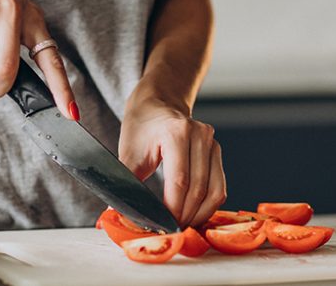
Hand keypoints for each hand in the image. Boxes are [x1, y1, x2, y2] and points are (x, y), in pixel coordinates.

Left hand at [118, 95, 225, 227]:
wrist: (157, 104)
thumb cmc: (141, 128)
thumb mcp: (128, 152)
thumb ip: (126, 182)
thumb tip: (116, 213)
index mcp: (176, 132)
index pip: (180, 180)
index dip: (173, 208)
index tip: (162, 225)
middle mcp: (200, 135)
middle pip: (198, 189)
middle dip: (185, 215)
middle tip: (170, 231)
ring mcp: (212, 143)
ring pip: (215, 191)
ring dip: (199, 214)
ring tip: (182, 226)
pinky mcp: (217, 152)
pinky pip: (219, 186)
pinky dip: (207, 205)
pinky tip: (193, 215)